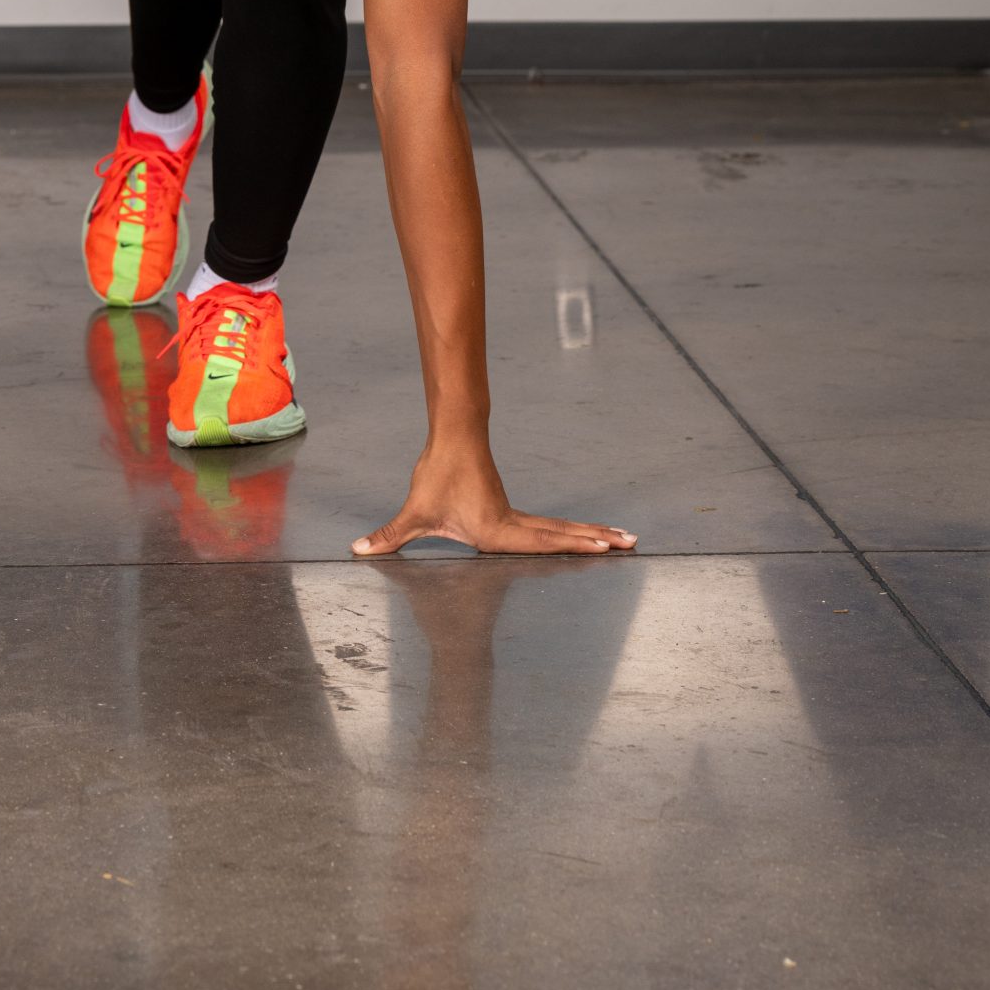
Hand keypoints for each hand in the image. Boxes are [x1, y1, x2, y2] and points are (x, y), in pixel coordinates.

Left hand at [352, 443, 636, 557]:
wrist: (450, 439)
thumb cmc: (436, 476)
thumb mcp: (413, 512)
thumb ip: (388, 536)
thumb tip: (357, 549)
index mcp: (496, 531)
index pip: (542, 543)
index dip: (574, 547)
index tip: (603, 549)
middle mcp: (512, 525)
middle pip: (563, 535)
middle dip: (597, 542)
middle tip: (633, 543)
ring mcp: (516, 518)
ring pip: (562, 529)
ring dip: (592, 534)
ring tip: (627, 539)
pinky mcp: (512, 513)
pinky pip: (552, 526)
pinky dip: (575, 533)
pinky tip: (591, 537)